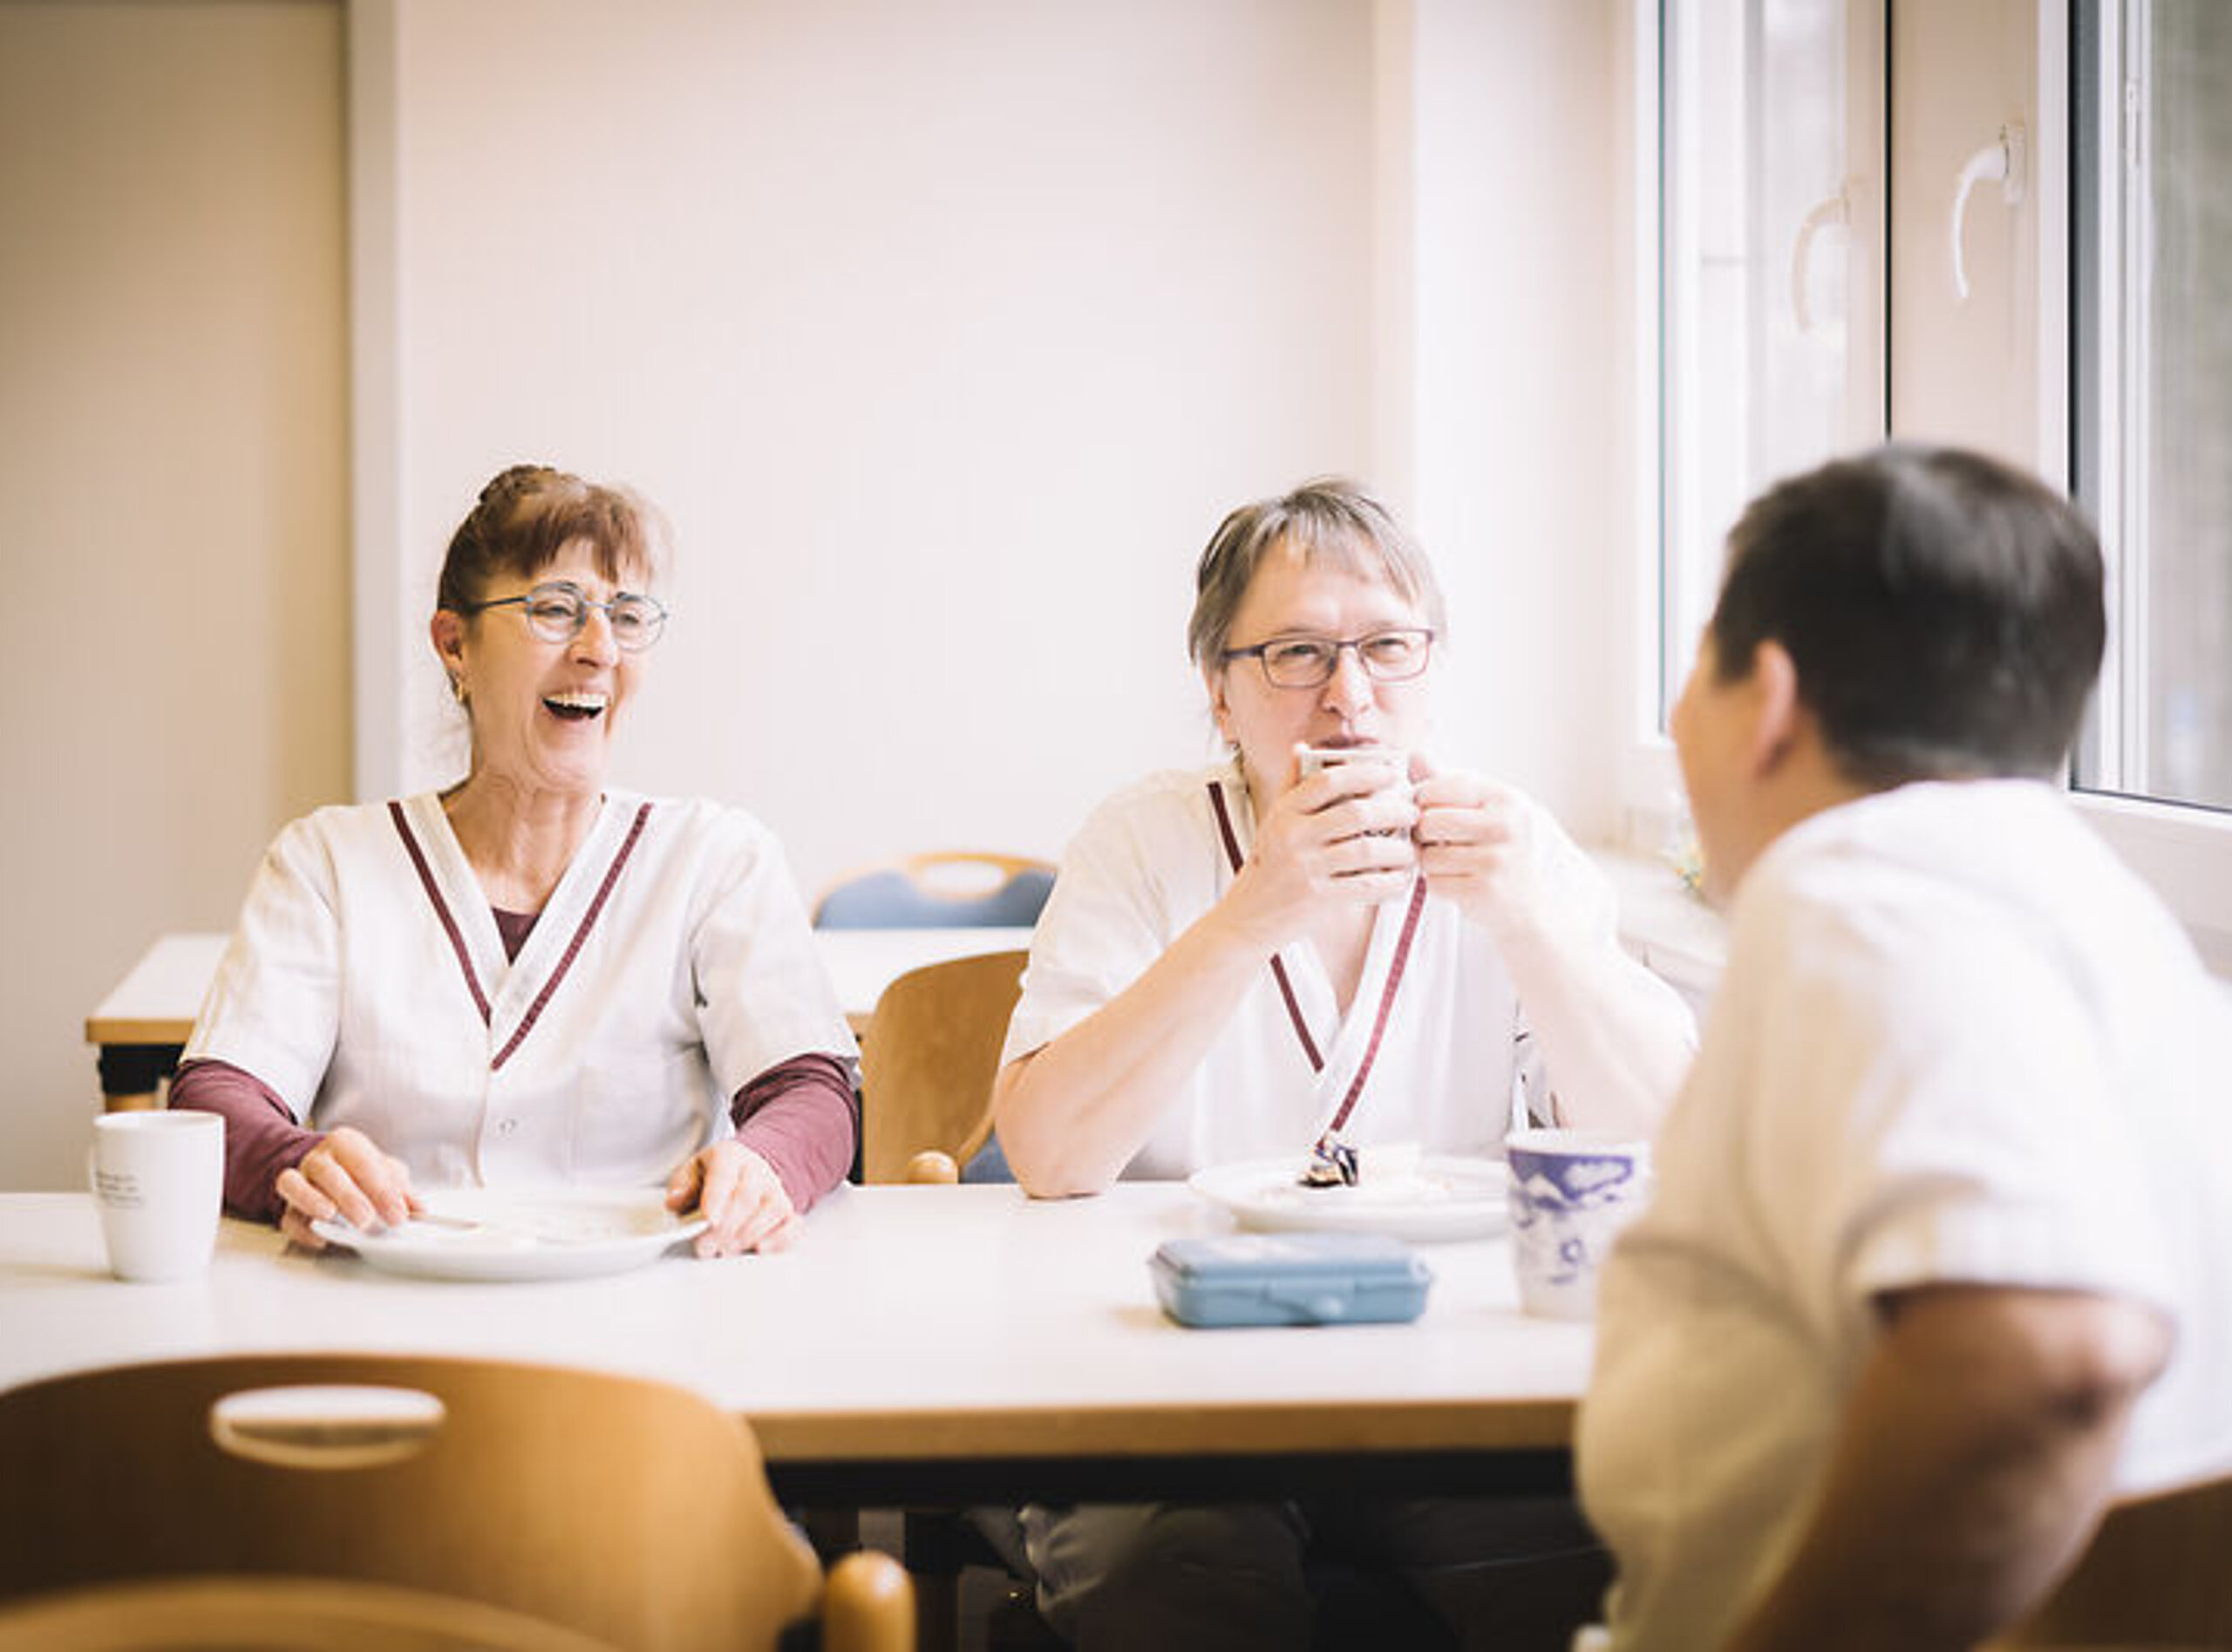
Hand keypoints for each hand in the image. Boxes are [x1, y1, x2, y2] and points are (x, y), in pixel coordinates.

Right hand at [275, 1125, 414, 1249]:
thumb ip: (401, 1189)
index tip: (397, 1214)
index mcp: (345, 1143)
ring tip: (330, 1216)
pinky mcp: (287, 1205)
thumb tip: (419, 1209)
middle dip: (348, 1197)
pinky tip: (319, 1237)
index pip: (364, 1163)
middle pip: (328, 1172)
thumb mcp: (384, 1171)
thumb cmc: (358, 1168)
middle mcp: (318, 1159)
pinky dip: (301, 1228)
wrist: (324, 1165)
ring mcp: (299, 1180)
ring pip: (294, 1184)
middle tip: (366, 1219)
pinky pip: (287, 1215)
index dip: (382, 1190)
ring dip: (312, 1201)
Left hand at [667, 1141, 798, 1257]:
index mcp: (729, 1155)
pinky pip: (793, 1224)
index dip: (717, 1197)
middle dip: (725, 1228)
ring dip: (745, 1237)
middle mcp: (757, 1169)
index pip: (725, 1173)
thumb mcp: (690, 1172)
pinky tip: (760, 1248)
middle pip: (747, 1198)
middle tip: (706, 1246)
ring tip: (724, 1249)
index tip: (708, 1219)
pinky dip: (780, 1239)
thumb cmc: (714, 1176)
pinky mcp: (788, 1210)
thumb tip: (676, 1201)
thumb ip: (680, 1186)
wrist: (744, 1172)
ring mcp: (776, 1190)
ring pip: (770, 1212)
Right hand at [1219, 744, 1417, 948]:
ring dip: (1398, 850)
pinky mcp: (1317, 898)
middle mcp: (1292, 837)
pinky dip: (1390, 882)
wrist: (1247, 919)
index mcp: (1283, 813)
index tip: (1391, 774)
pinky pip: (1366, 886)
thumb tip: (1302, 747)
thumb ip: (1292, 787)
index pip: (1328, 781)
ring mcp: (1305, 868)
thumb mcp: (1273, 824)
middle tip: (1412, 813)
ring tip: (1411, 849)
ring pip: (1366, 850)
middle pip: (1356, 813)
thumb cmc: (1268, 867)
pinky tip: (1401, 879)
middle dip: (1393, 810)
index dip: (1364, 773)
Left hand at [1410, 756, 1559, 940]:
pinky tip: (1458, 882)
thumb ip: (1446, 784)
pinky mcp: (1484, 890)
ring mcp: (1496, 860)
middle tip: (1437, 842)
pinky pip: (1433, 882)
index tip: (1428, 811)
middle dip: (1423, 834)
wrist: (1528, 904)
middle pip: (1428, 821)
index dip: (1422, 800)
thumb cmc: (1499, 850)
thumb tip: (1414, 755)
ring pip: (1427, 855)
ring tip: (1451, 863)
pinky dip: (1438, 885)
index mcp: (1505, 798)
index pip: (1439, 787)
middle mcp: (1505, 826)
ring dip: (1430, 862)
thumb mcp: (1483, 809)